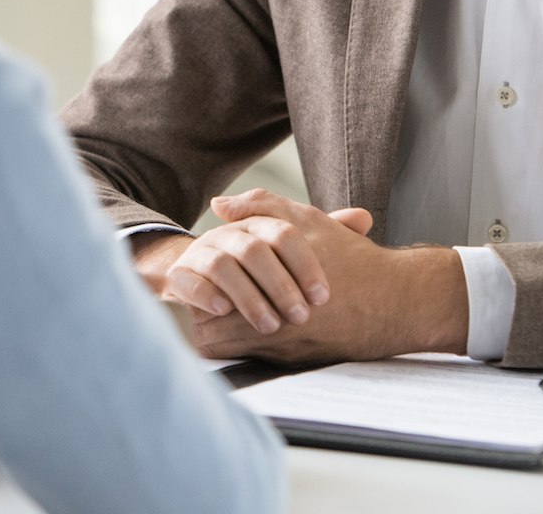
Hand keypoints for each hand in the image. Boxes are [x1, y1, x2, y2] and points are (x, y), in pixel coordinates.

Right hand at [130, 192, 333, 334]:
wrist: (199, 278)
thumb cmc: (255, 270)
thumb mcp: (289, 255)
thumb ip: (325, 236)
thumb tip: (364, 217)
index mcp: (258, 225)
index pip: (285, 232)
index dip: (305, 264)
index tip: (323, 297)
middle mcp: (229, 233)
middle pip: (255, 249)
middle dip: (280, 285)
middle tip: (300, 317)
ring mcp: (201, 252)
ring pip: (223, 264)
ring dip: (249, 296)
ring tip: (269, 325)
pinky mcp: (178, 275)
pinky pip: (188, 279)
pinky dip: (206, 293)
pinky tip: (224, 310)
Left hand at [187, 190, 468, 365]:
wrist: (399, 301)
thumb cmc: (352, 257)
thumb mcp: (306, 222)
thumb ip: (261, 207)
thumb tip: (218, 204)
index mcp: (271, 288)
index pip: (210, 304)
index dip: (198, 293)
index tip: (196, 282)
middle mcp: (277, 326)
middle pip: (212, 336)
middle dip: (203, 320)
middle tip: (200, 304)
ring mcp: (287, 350)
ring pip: (231, 353)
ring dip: (223, 336)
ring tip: (218, 317)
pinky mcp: (299, 363)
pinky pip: (255, 360)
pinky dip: (246, 347)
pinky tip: (249, 329)